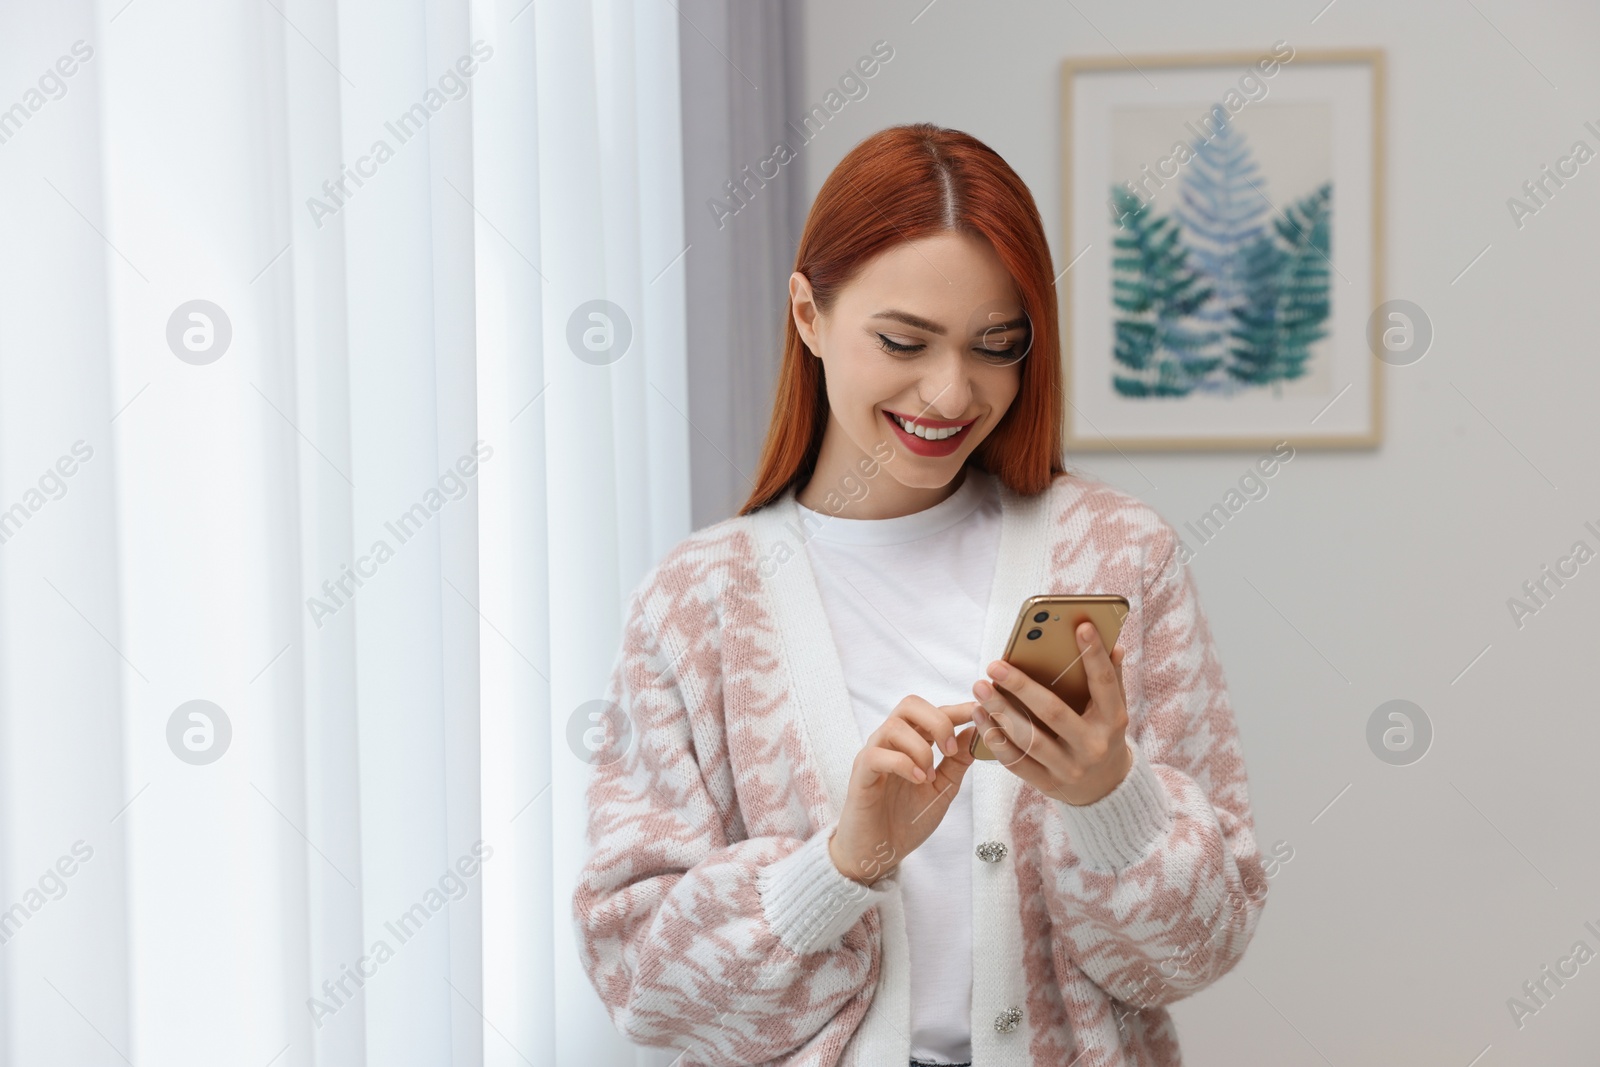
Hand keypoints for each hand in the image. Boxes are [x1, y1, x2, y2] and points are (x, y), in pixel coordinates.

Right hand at [829, 697, 976, 885]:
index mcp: (911, 744)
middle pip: (910, 705)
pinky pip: (876, 755)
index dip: (957, 708)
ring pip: (894, 727)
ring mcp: (873, 756)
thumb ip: (957, 762)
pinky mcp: (860, 775)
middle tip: (951, 751)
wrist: (878, 854)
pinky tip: (918, 781)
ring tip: (930, 776)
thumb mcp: (942, 790)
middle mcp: (890, 744)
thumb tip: (976, 731)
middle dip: (938, 721)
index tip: (981, 712)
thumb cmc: (906, 821)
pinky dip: (903, 764)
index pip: (933, 712)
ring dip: (921, 749)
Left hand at [970, 621, 1132, 805]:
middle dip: (1021, 687)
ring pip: (1030, 739)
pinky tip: (981, 719)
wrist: (1105, 788)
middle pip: (1054, 712)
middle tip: (995, 665)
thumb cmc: (1102, 734)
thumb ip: (1112, 678)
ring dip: (1001, 712)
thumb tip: (1114, 645)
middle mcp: (1092, 745)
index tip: (1080, 626)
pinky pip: (1017, 762)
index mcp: (1112, 721)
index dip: (1094, 655)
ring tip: (980, 688)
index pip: (1104, 684)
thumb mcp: (1113, 709)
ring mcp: (1070, 768)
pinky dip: (997, 740)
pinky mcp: (1048, 784)